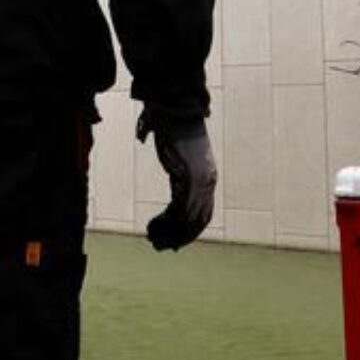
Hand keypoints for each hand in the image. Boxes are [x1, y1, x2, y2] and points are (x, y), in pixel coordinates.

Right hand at [139, 110, 215, 251]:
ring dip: (169, 233)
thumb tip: (162, 162)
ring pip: (187, 220)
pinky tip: (152, 227)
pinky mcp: (188, 178)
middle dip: (180, 237)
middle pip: (197, 221)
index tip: (176, 242)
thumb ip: (178, 170)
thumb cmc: (176, 128)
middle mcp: (207, 183)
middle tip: (162, 247)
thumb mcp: (179, 155)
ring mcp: (199, 182)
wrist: (177, 112)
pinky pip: (178, 210)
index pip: (203, 214)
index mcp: (208, 178)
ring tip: (153, 240)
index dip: (190, 232)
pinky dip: (165, 222)